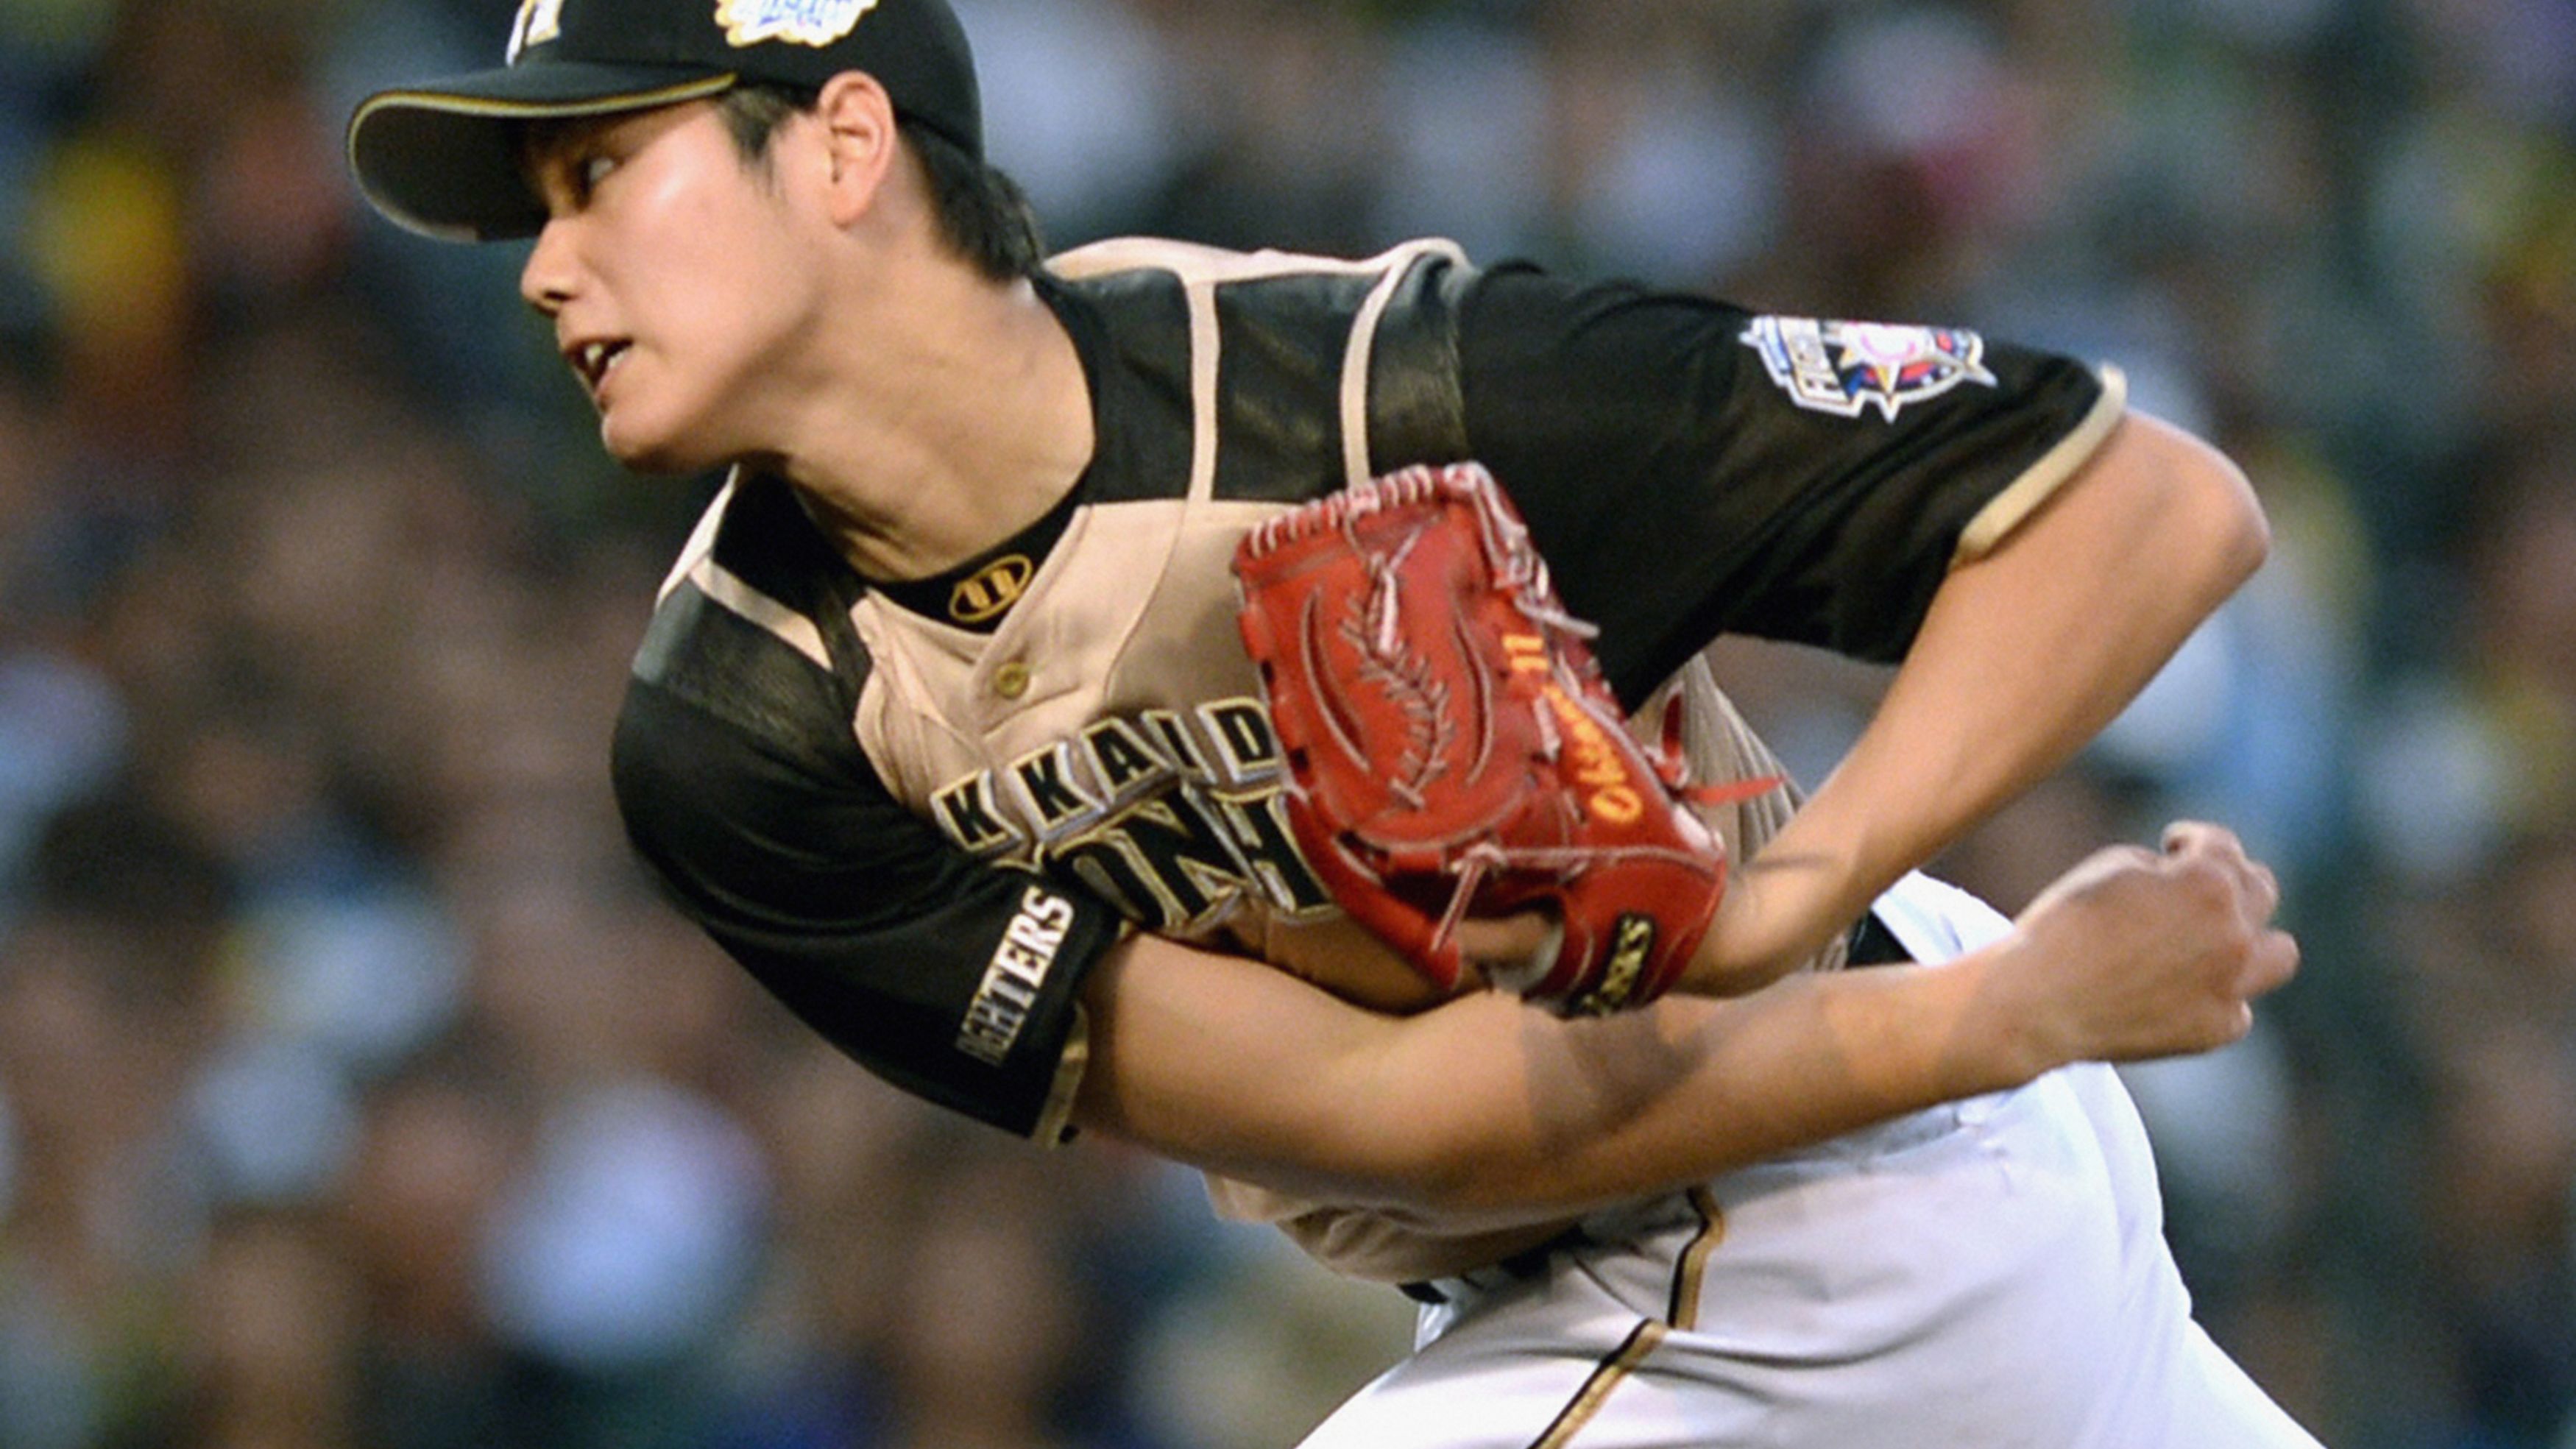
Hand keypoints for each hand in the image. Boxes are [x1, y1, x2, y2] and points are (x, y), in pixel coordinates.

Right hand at [1996, 820, 2298, 1070]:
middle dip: (2227, 881)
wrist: (2038, 1002)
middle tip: (2195, 891)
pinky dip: (2217, 995)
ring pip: (2279, 954)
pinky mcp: (2216, 1030)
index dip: (2193, 840)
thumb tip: (2181, 879)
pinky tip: (2182, 992)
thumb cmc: (2063, 926)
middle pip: (2261, 891)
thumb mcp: (2109, 867)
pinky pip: (2239, 1006)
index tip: (2176, 845)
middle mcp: (2233, 933)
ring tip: (2218, 942)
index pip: (2222, 844)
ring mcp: (2231, 986)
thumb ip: (2164, 868)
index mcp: (2207, 883)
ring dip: (2251, 940)